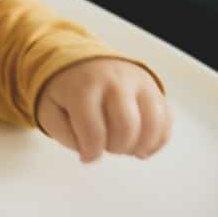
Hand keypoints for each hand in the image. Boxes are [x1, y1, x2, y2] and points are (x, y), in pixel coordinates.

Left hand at [36, 57, 171, 162]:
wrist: (83, 60)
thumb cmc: (67, 90)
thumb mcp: (51, 109)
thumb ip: (65, 134)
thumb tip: (90, 151)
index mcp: (84, 86)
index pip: (93, 131)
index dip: (91, 152)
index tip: (87, 155)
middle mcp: (115, 80)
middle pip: (127, 127)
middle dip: (116, 148)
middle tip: (105, 146)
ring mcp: (138, 82)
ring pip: (153, 123)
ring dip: (140, 145)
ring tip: (125, 146)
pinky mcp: (154, 88)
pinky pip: (166, 119)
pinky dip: (157, 139)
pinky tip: (141, 144)